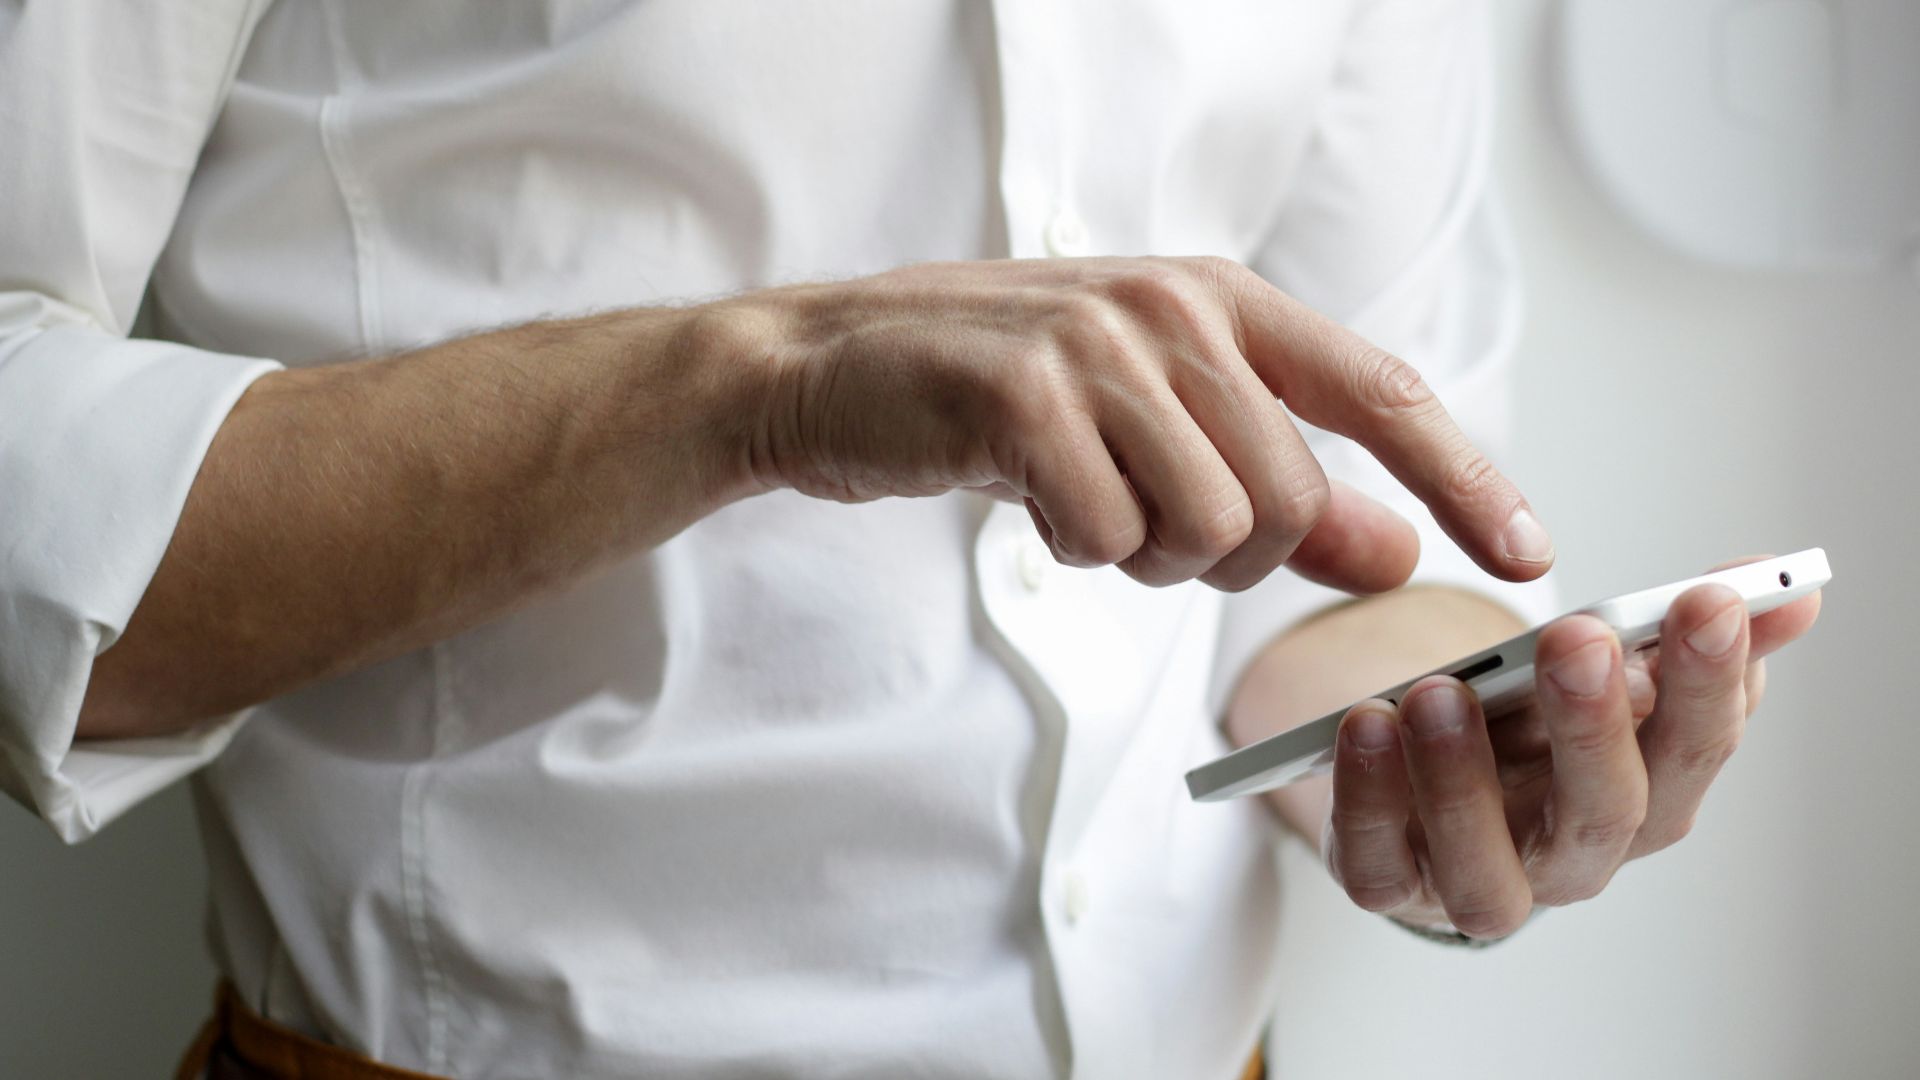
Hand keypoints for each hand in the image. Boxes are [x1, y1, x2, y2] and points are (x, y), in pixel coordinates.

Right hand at [712, 257, 1553, 592]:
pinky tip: (1027, 496)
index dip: (1464, 477)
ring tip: (1080, 501)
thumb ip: (1282, 488)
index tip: (1527, 554)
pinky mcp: (1023, 396)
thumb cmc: (999, 397)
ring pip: (1209, 528)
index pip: (1381, 393)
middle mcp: (1173, 307)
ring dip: (1144, 555)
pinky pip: (1108, 538)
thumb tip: (1397, 554)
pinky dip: (1074, 551)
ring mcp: (1098, 345)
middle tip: (1141, 523)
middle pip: (1288, 499)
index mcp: (1220, 299)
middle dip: (1226, 555)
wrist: (830, 367)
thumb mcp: (1153, 427)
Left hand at [1320, 562, 1822, 937]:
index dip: (1709, 682)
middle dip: (1595, 726)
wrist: (1426, 777)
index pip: (1696, 750)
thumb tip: (1788, 589)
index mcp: (1645, 797)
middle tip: (1578, 640)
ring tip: (1439, 692)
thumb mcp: (1602, 669)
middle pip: (1603, 815)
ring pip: (1486, 869)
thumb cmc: (1529, 727)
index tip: (1709, 600)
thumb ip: (1681, 631)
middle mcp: (1572, 857)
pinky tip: (1364, 725)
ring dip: (1463, 780)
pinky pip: (1376, 867)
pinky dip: (1368, 801)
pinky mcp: (1390, 884)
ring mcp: (1478, 881)